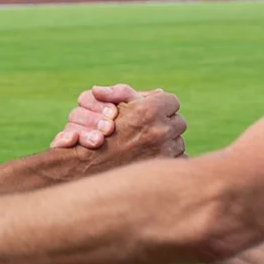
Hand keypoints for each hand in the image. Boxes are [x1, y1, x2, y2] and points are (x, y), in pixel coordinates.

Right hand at [53, 85, 186, 164]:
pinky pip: (177, 161)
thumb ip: (133, 94)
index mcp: (149, 111)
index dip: (161, 106)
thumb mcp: (110, 105)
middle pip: (179, 122)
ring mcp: (164, 153)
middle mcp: (160, 131)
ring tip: (146, 147)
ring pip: (178, 143)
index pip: (171, 101)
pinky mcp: (165, 171)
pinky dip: (167, 161)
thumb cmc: (95, 132)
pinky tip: (151, 160)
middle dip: (166, 125)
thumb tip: (160, 93)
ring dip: (167, 144)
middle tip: (151, 130)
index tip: (154, 112)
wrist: (85, 171)